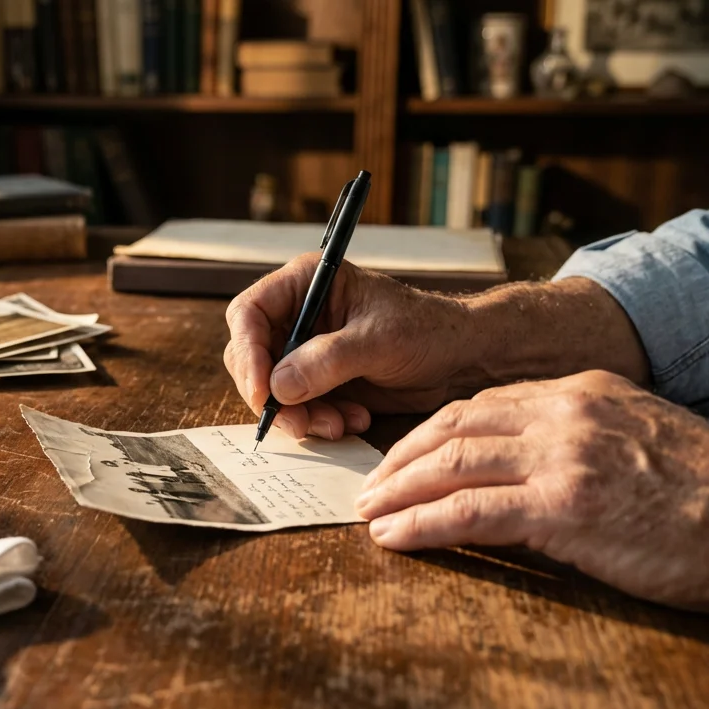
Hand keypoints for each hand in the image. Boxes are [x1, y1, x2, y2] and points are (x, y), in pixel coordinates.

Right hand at [223, 253, 469, 439]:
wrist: (461, 357)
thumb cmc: (427, 330)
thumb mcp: (377, 341)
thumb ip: (326, 361)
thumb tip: (278, 386)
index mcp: (305, 284)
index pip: (249, 313)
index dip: (248, 353)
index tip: (263, 392)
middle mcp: (298, 315)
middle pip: (252, 357)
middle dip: (272, 395)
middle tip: (298, 422)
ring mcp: (306, 350)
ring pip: (272, 389)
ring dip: (299, 414)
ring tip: (339, 425)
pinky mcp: (319, 381)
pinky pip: (297, 407)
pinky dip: (318, 421)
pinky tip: (354, 420)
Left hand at [354, 371, 708, 652]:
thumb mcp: (638, 441)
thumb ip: (577, 442)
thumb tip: (519, 470)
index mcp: (583, 392)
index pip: (482, 402)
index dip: (431, 432)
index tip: (402, 455)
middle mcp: (566, 414)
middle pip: (454, 425)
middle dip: (402, 457)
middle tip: (370, 486)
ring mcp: (564, 458)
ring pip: (452, 464)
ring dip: (399, 491)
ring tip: (370, 513)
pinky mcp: (563, 508)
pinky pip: (469, 513)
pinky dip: (422, 526)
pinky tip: (395, 538)